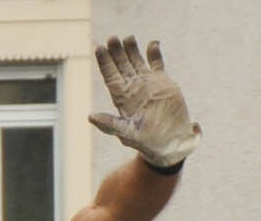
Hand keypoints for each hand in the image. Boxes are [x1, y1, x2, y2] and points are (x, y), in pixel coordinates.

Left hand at [88, 36, 198, 168]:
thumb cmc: (146, 143)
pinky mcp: (162, 81)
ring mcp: (147, 83)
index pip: (110, 75)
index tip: (99, 48)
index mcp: (121, 97)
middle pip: (121, 64)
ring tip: (128, 38)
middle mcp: (132, 88)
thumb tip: (90, 117)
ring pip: (136, 60)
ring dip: (132, 48)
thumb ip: (110, 124)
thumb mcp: (126, 133)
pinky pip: (156, 63)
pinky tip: (152, 44)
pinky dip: (154, 53)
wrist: (170, 143)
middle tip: (112, 38)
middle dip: (116, 51)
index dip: (104, 62)